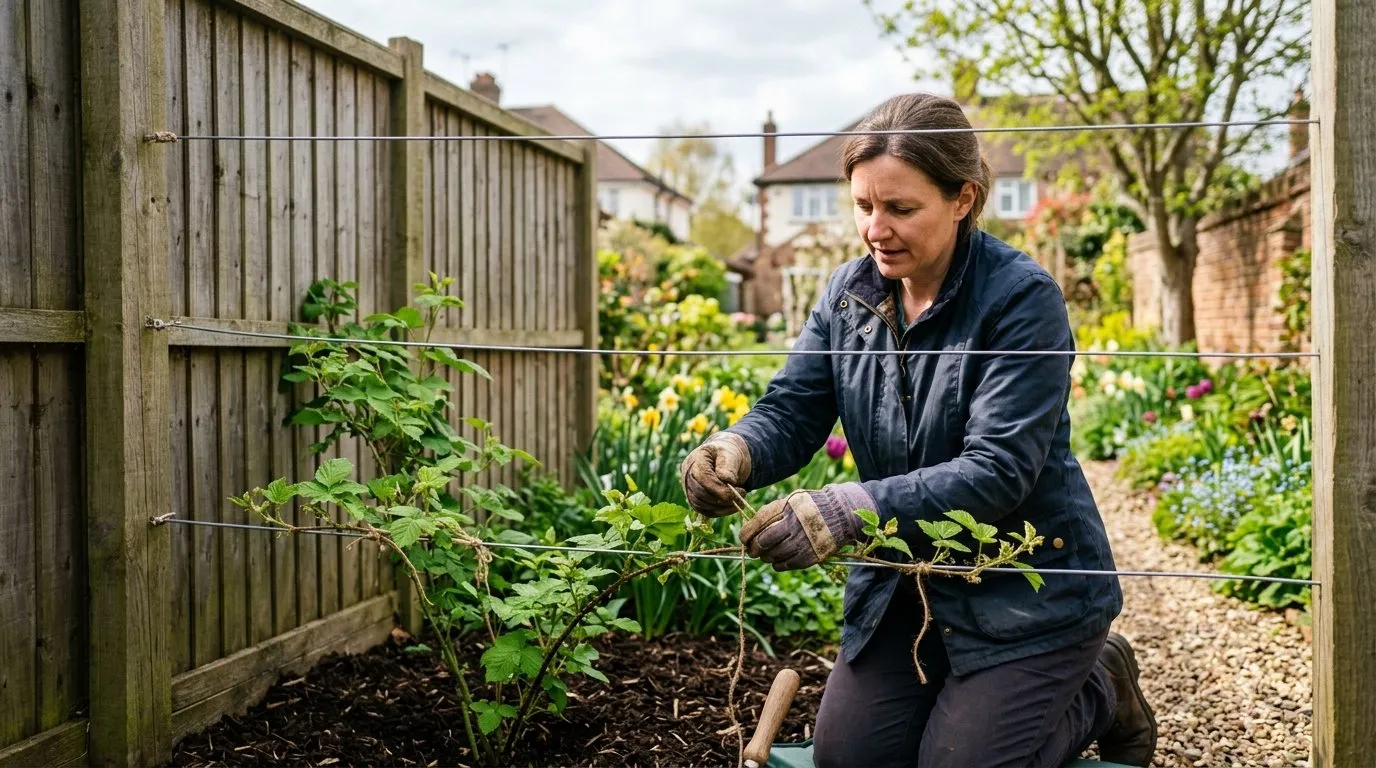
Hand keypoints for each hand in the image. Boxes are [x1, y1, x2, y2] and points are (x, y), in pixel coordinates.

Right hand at [679, 432, 751, 516]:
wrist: (728, 460)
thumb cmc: (729, 455)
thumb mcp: (732, 454)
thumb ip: (728, 465)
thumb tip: (726, 479)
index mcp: (696, 459)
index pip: (703, 477)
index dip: (720, 488)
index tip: (741, 490)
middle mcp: (687, 475)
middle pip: (700, 492)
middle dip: (722, 498)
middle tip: (740, 498)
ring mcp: (689, 488)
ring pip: (700, 504)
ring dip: (721, 507)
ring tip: (738, 502)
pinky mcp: (695, 500)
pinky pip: (704, 511)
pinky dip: (719, 512)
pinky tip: (732, 507)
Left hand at [740, 483, 874, 569]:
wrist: (840, 514)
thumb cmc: (807, 508)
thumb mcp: (789, 502)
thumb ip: (770, 514)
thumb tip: (748, 532)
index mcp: (786, 508)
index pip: (758, 523)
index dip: (746, 534)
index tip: (744, 539)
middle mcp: (794, 525)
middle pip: (764, 542)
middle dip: (754, 549)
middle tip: (753, 550)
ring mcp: (803, 542)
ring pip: (774, 556)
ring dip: (766, 557)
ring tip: (766, 554)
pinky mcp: (811, 556)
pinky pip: (786, 565)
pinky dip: (778, 564)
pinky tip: (778, 559)